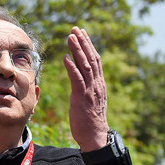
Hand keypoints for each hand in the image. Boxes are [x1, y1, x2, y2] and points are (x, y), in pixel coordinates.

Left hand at [63, 27, 108, 150]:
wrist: (95, 136)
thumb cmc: (89, 121)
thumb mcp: (89, 100)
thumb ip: (86, 88)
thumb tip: (80, 79)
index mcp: (99, 84)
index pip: (95, 60)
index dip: (88, 45)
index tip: (82, 33)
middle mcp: (97, 84)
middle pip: (91, 58)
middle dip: (83, 42)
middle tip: (76, 28)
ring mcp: (90, 90)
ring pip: (85, 65)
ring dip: (77, 50)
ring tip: (70, 37)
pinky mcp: (82, 97)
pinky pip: (77, 79)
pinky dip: (72, 67)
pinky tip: (66, 57)